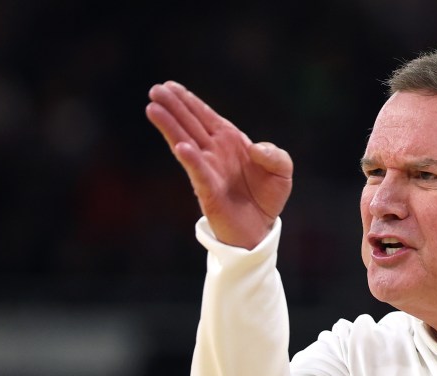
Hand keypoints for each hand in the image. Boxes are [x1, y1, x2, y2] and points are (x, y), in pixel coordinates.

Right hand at [146, 81, 292, 248]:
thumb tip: (256, 149)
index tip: (171, 86)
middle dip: (174, 107)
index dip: (189, 101)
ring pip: (186, 143)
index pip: (206, 116)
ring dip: (171, 126)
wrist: (261, 229)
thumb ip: (275, 155)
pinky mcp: (208, 191)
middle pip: (190, 124)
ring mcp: (209, 170)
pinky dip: (191, 160)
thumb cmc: (267, 197)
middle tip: (155, 90)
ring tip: (154, 108)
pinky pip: (198, 172)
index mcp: (229, 142)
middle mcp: (215, 153)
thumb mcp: (282, 172)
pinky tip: (181, 147)